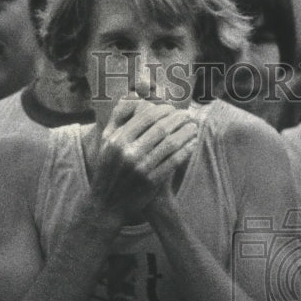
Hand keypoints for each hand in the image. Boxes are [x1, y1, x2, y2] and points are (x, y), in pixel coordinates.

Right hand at [90, 95, 198, 223]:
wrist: (106, 204)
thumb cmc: (109, 169)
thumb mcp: (106, 142)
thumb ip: (118, 118)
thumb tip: (134, 96)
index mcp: (118, 139)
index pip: (146, 116)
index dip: (164, 110)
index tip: (173, 109)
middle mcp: (128, 152)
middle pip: (161, 128)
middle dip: (178, 119)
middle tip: (187, 115)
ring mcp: (141, 168)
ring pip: (170, 144)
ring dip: (186, 133)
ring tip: (194, 127)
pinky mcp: (151, 182)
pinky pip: (174, 161)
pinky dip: (186, 150)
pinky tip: (192, 143)